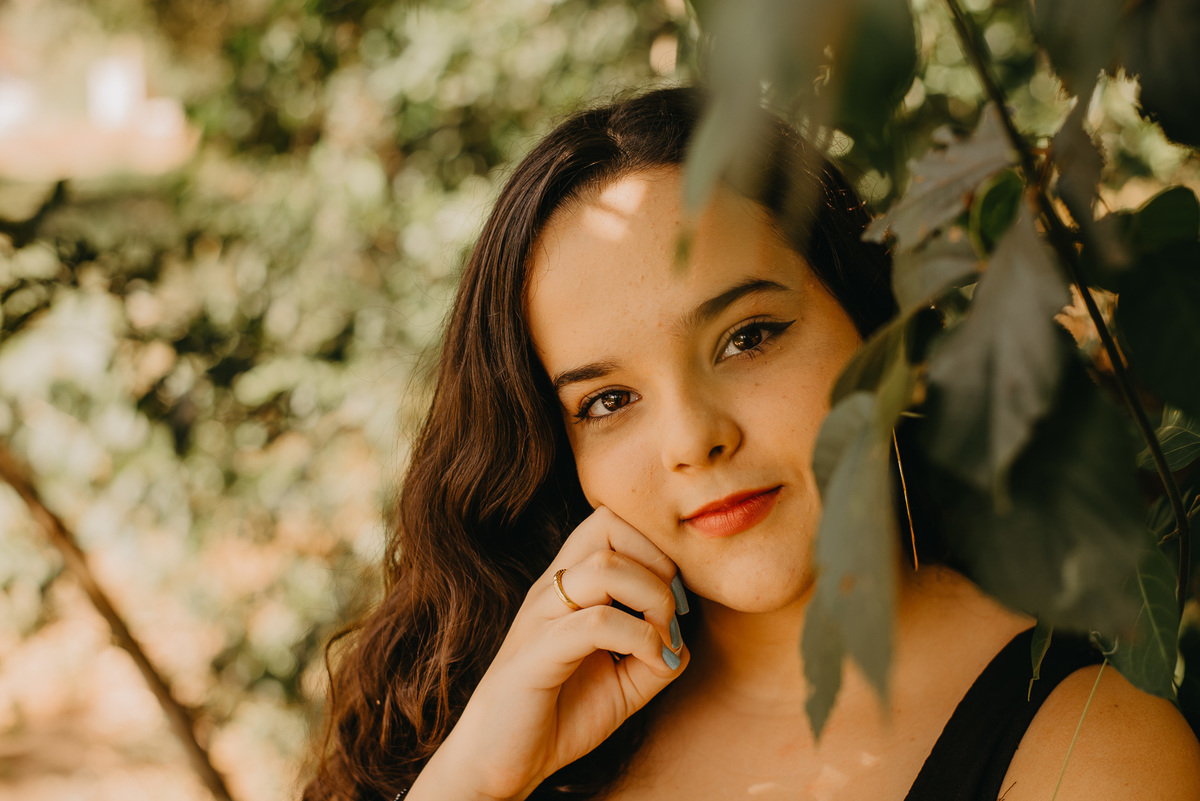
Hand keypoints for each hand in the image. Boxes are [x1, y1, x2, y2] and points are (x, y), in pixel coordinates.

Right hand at [412, 506, 689, 800]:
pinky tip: (652, 663)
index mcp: (566, 586)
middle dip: (658, 564)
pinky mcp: (536, 656)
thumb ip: (655, 657)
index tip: (675, 602)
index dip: (655, 551)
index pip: (610, 524)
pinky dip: (639, 638)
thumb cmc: (557, 715)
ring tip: (663, 641)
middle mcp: (549, 591)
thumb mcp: (622, 684)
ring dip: (652, 599)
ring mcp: (539, 619)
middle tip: (673, 615)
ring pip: (603, 567)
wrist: (498, 763)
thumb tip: (684, 642)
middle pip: (608, 528)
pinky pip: (595, 623)